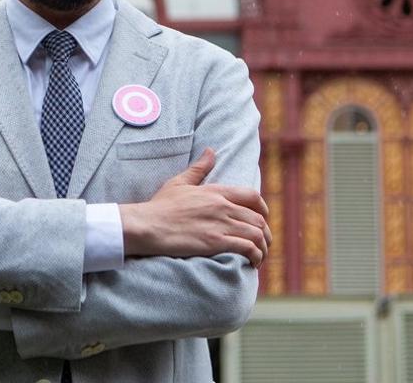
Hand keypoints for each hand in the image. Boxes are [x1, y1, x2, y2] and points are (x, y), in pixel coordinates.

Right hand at [119, 148, 271, 267]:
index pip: (252, 196)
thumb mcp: (180, 182)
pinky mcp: (215, 242)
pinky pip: (246, 248)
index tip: (262, 219)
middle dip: (265, 233)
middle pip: (258, 218)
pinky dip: (254, 255)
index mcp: (216, 191)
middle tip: (262, 244)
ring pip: (256, 234)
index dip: (263, 209)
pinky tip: (252, 262)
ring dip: (263, 247)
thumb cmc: (160, 205)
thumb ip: (199, 168)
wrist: (147, 225)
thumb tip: (211, 150)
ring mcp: (219, 224)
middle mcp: (222, 206)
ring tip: (259, 257)